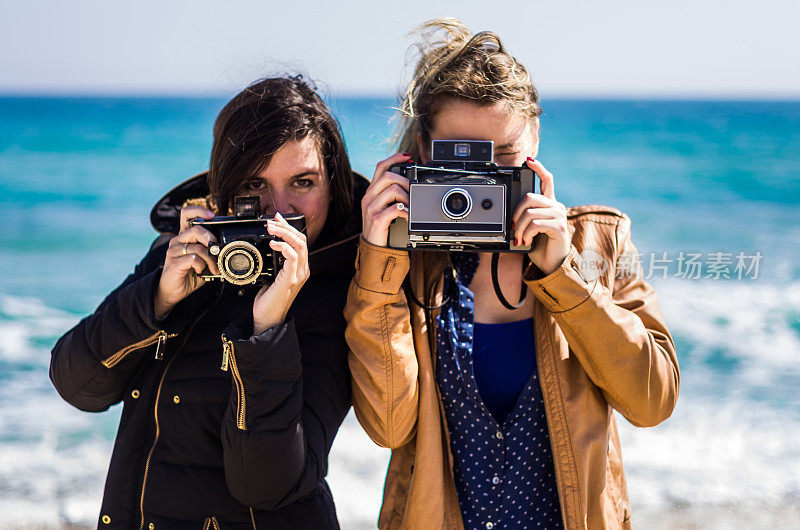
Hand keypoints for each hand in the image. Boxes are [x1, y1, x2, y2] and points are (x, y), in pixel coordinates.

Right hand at [155, 206, 218, 318]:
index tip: (212, 215)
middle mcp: (178, 240)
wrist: (173, 290)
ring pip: (197, 247)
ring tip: (212, 268)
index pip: (186, 214)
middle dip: (211, 240)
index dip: (199, 210)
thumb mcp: (202, 260)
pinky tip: (199, 270)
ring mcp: (174, 250)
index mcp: (185, 236)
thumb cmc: (188, 274)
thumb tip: (225, 249)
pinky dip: (200, 265)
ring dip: (210, 259)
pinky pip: (192, 259)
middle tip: (217, 251)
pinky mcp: (173, 262)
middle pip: (195, 229)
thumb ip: (210, 252)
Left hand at [252, 213, 309, 333]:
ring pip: (299, 245)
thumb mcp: (272, 276)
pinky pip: (292, 256)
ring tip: (270, 228)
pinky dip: (283, 246)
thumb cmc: (268, 300)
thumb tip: (270, 246)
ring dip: (284, 233)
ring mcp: (299, 275)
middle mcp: (303, 270)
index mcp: (299, 268)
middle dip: (286, 227)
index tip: (276, 218)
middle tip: (271, 221)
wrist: (267, 319)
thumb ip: (276, 263)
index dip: (289, 227)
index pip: (300, 241)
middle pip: (301, 240)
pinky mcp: (291, 279)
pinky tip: (272, 243)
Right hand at [361, 153, 410, 245]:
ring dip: (408, 198)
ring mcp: (371, 207)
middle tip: (413, 191)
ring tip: (411, 207)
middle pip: (388, 175)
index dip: (395, 158)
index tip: (408, 157)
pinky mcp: (377, 219)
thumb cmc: (381, 228)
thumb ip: (391, 195)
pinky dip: (406, 211)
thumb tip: (408, 183)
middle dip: (405, 181)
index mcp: (371, 191)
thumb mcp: (383, 207)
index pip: (381, 166)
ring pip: (394, 190)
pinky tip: (408, 217)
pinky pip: (396, 208)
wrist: (373, 249)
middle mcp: (369, 197)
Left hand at [512, 158, 570, 275]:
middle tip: (512, 227)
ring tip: (519, 238)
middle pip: (530, 198)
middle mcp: (556, 207)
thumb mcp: (530, 228)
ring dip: (519, 227)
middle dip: (515, 213)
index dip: (538, 168)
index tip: (529, 160)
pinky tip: (526, 241)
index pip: (547, 180)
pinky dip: (526, 233)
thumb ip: (525, 217)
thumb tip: (510, 215)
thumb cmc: (541, 247)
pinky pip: (536, 223)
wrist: (552, 264)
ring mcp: (559, 216)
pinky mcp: (559, 227)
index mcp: (550, 205)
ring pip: (530, 212)